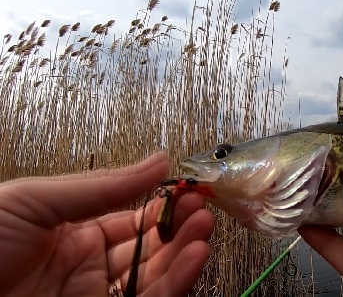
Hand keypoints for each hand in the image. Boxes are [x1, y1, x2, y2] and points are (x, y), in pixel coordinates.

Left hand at [0, 152, 213, 296]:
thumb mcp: (36, 200)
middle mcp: (89, 265)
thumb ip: (103, 185)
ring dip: (184, 251)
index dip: (161, 203)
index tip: (187, 188)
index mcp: (73, 231)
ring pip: (154, 275)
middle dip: (178, 226)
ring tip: (205, 227)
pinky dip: (176, 281)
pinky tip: (194, 257)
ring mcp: (96, 296)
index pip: (132, 216)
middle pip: (149, 247)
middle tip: (202, 207)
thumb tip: (157, 160)